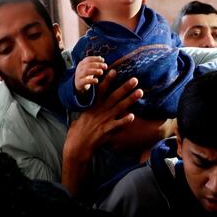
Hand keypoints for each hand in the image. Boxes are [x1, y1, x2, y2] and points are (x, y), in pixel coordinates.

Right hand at [61, 70, 141, 195]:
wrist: (77, 146)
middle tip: (135, 79)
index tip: (114, 70)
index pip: (101, 90)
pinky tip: (133, 116)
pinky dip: (125, 120)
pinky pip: (118, 124)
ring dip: (130, 99)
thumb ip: (86, 112)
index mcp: (93, 106)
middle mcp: (100, 111)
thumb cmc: (76, 133)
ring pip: (120, 107)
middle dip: (125, 87)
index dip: (108, 80)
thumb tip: (87, 109)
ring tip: (140, 92)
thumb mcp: (79, 118)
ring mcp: (104, 120)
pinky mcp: (107, 130)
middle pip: (114, 96)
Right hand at [75, 56, 106, 92]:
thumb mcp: (89, 68)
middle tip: (105, 66)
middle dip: (97, 65)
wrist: (78, 85)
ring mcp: (79, 75)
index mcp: (82, 64)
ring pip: (86, 72)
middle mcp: (79, 69)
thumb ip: (94, 64)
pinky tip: (97, 81)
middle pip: (88, 65)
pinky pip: (85, 81)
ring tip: (101, 72)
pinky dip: (91, 80)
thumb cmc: (86, 75)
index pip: (88, 59)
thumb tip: (102, 59)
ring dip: (95, 71)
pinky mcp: (79, 83)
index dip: (95, 58)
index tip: (103, 60)